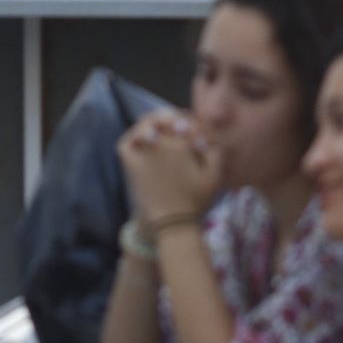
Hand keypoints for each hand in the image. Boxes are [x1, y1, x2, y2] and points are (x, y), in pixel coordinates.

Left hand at [117, 109, 222, 227]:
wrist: (172, 224)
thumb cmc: (196, 201)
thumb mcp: (214, 176)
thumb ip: (215, 150)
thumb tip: (204, 134)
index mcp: (182, 143)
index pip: (183, 119)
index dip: (188, 121)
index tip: (191, 128)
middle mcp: (161, 143)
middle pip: (164, 118)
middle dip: (171, 118)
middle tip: (176, 125)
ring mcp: (143, 153)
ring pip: (144, 125)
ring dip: (152, 122)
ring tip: (158, 128)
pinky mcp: (131, 165)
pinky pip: (126, 143)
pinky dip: (132, 137)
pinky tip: (141, 138)